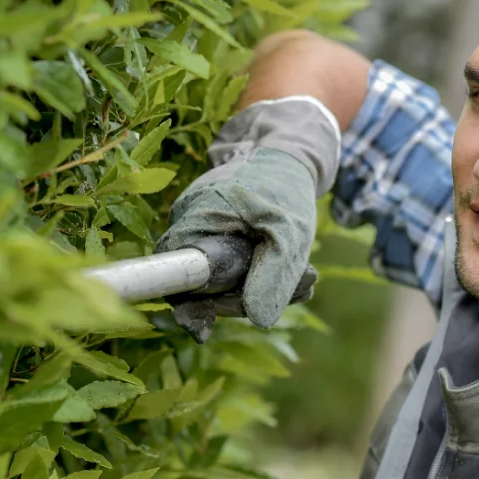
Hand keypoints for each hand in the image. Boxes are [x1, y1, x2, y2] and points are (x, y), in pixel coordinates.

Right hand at [156, 147, 317, 341]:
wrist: (286, 153)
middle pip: (199, 287)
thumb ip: (274, 278)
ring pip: (217, 281)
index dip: (192, 306)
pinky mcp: (212, 233)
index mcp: (197, 219)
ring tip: (304, 271)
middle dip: (246, 297)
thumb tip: (258, 321)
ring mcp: (198, 228)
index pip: (175, 277)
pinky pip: (226, 268)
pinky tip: (289, 267)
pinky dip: (257, 273)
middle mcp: (188, 223)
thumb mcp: (290, 235)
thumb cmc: (286, 190)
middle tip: (299, 283)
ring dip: (259, 286)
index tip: (212, 325)